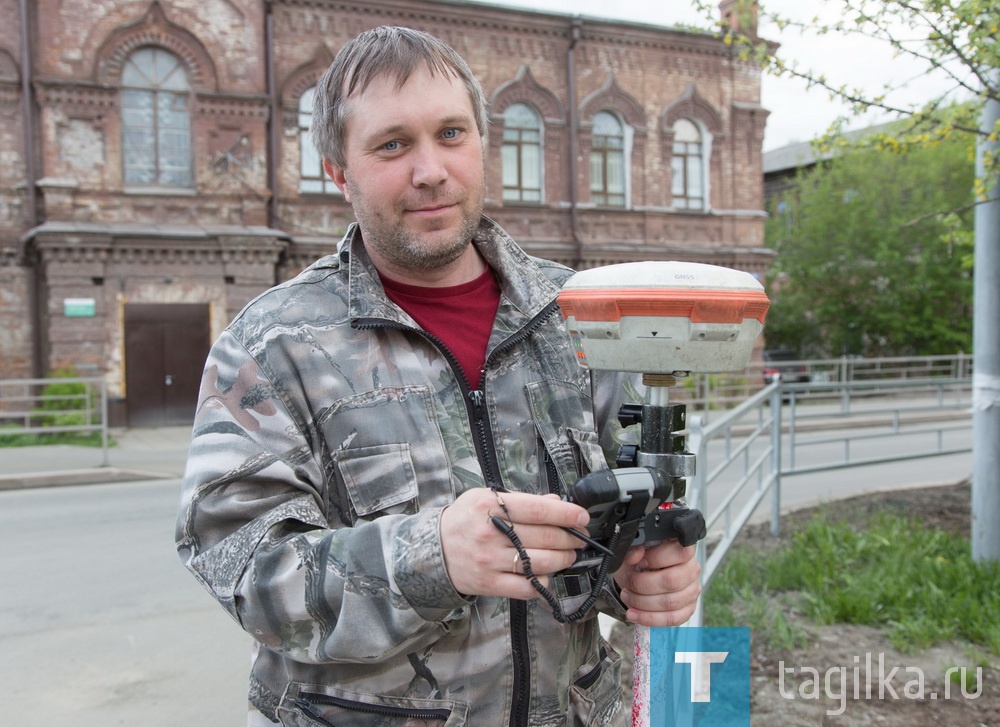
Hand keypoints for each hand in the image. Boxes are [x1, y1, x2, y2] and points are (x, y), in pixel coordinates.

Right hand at [440, 490, 588, 599]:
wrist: (432, 550)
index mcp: (489, 506)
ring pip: (541, 563)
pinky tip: (546, 574)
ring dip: (563, 559)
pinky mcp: (490, 584)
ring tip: (568, 554)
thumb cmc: (463, 521)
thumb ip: (520, 500)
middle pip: (545, 537)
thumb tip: (555, 501)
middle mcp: (490, 533)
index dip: (566, 513)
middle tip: (579, 537)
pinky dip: (543, 582)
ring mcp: (490, 561)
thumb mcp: (484, 499)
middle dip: (570, 537)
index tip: (582, 517)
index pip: (539, 508)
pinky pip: (527, 587)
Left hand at [613, 540, 700, 626]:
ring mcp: (692, 591)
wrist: (639, 580)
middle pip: (671, 581)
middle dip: (643, 584)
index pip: (679, 553)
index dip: (656, 558)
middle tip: (628, 583)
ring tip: (627, 597)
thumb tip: (636, 554)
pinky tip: (635, 614)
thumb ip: (633, 550)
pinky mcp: (688, 610)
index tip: (639, 563)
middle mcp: (691, 570)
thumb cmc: (640, 564)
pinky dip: (649, 618)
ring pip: (670, 603)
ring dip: (642, 603)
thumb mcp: (634, 553)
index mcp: (683, 551)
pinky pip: (672, 619)